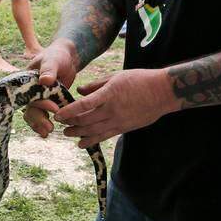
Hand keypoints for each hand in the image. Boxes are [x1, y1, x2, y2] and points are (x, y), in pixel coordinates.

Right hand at [23, 39, 79, 137]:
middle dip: (38, 119)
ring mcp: (38, 98)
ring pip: (34, 114)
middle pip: (30, 108)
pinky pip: (43, 115)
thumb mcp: (52, 60)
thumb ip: (48, 70)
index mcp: (27, 81)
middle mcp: (29, 91)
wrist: (66, 57)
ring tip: (47, 133)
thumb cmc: (57, 55)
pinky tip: (49, 132)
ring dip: (40, 124)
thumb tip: (44, 81)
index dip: (40, 103)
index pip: (29, 95)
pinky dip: (45, 123)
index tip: (53, 107)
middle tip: (49, 128)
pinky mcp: (47, 102)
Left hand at [55, 69, 178, 148]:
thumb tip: (80, 91)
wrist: (162, 93)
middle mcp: (112, 110)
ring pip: (93, 131)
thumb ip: (96, 85)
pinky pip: (104, 136)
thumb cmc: (140, 80)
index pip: (84, 105)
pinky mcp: (124, 128)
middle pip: (86, 120)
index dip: (69, 111)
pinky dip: (91, 140)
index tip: (58, 114)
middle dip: (70, 123)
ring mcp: (118, 121)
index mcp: (109, 94)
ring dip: (78, 133)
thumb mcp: (116, 77)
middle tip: (59, 123)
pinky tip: (82, 143)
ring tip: (67, 133)